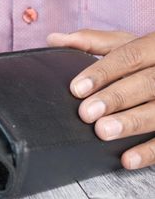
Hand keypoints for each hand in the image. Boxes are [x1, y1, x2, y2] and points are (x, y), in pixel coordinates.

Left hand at [47, 30, 154, 168]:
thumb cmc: (146, 59)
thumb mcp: (124, 44)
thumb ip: (91, 42)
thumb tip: (53, 40)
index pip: (130, 56)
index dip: (103, 72)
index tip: (76, 88)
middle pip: (146, 83)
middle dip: (115, 98)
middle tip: (86, 113)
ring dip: (131, 123)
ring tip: (103, 132)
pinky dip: (149, 151)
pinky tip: (127, 159)